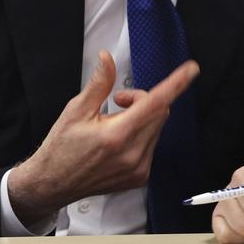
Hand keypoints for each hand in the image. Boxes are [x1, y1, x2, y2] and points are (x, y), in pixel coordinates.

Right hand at [7, 50, 198, 225]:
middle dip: (143, 99)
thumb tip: (107, 59)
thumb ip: (98, 84)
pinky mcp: (140, 177)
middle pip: (159, 112)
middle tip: (119, 101)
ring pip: (157, 128)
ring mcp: (138, 168)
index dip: (176, 83)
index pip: (155, 102)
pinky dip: (142, 136)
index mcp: (116, 135)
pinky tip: (119, 142)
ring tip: (114, 124)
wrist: (52, 184)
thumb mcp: (75, 111)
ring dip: (143, 118)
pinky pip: (152, 145)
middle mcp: (132, 154)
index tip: (191, 70)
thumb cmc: (61, 147)